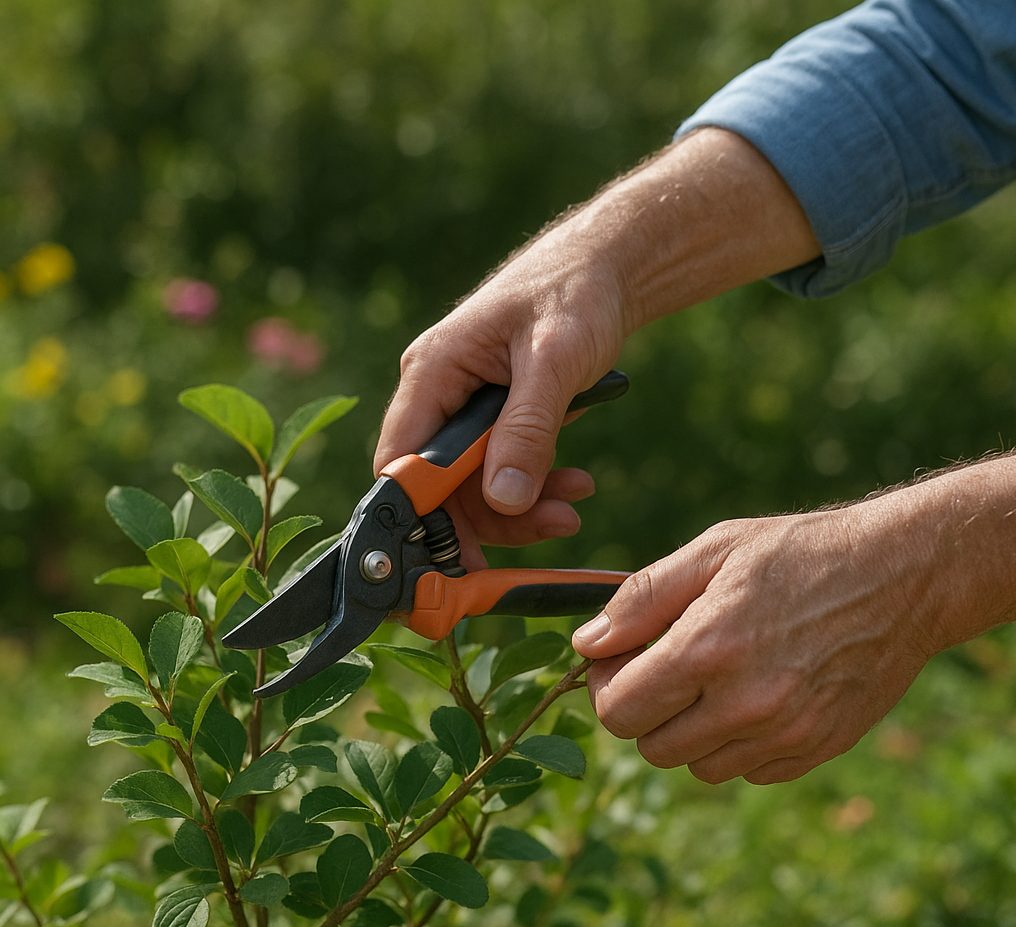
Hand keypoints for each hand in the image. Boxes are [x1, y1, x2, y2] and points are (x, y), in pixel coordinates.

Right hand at [374, 223, 626, 556]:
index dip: (422, 515)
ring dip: (522, 506)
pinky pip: (500, 471)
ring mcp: (463, 409)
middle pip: (438, 486)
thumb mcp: (555, 362)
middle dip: (492, 516)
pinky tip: (575, 485)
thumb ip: (527, 431)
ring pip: (473, 486)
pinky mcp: (493, 420)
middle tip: (555, 525)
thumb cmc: (574, 295)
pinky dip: (535, 486)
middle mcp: (436, 395)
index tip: (460, 558)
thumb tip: (502, 500)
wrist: (605, 269)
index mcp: (431, 372)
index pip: (400, 463)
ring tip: (575, 504)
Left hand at [573, 501, 942, 783]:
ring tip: (710, 678)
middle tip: (662, 666)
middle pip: (651, 747)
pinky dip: (735, 743)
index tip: (618, 659)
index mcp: (709, 649)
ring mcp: (786, 734)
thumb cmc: (798, 553)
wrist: (902, 574)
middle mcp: (746, 704)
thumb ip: (640, 599)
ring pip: (696, 766)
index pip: (619, 711)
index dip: (605, 686)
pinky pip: (747, 770)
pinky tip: (752, 694)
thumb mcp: (712, 551)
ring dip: (687, 730)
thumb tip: (586, 644)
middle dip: (643, 709)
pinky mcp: (817, 749)